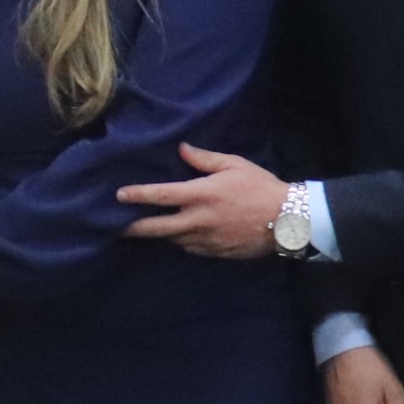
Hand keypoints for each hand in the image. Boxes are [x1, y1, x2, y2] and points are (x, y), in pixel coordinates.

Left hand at [118, 142, 287, 257]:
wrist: (287, 221)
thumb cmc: (260, 188)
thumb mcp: (234, 165)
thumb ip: (204, 159)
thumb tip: (182, 149)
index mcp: (201, 195)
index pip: (160, 196)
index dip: (137, 196)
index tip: (118, 196)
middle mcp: (198, 221)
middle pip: (156, 228)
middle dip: (133, 228)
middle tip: (115, 227)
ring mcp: (205, 240)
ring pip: (172, 240)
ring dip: (157, 235)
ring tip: (141, 230)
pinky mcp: (215, 253)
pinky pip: (190, 248)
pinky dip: (180, 241)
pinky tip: (176, 236)